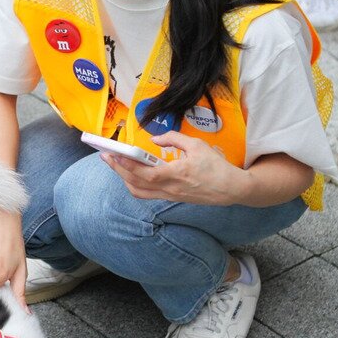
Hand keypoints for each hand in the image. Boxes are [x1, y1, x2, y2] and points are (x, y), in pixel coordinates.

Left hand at [102, 131, 247, 204]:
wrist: (231, 189)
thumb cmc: (215, 166)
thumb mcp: (197, 145)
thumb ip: (174, 139)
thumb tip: (155, 138)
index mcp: (176, 174)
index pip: (144, 173)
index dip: (126, 165)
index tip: (113, 154)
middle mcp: (169, 188)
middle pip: (136, 183)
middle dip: (117, 169)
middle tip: (106, 156)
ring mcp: (169, 195)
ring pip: (139, 192)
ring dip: (124, 178)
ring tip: (116, 164)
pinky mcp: (172, 198)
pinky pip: (147, 194)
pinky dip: (135, 184)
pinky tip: (133, 174)